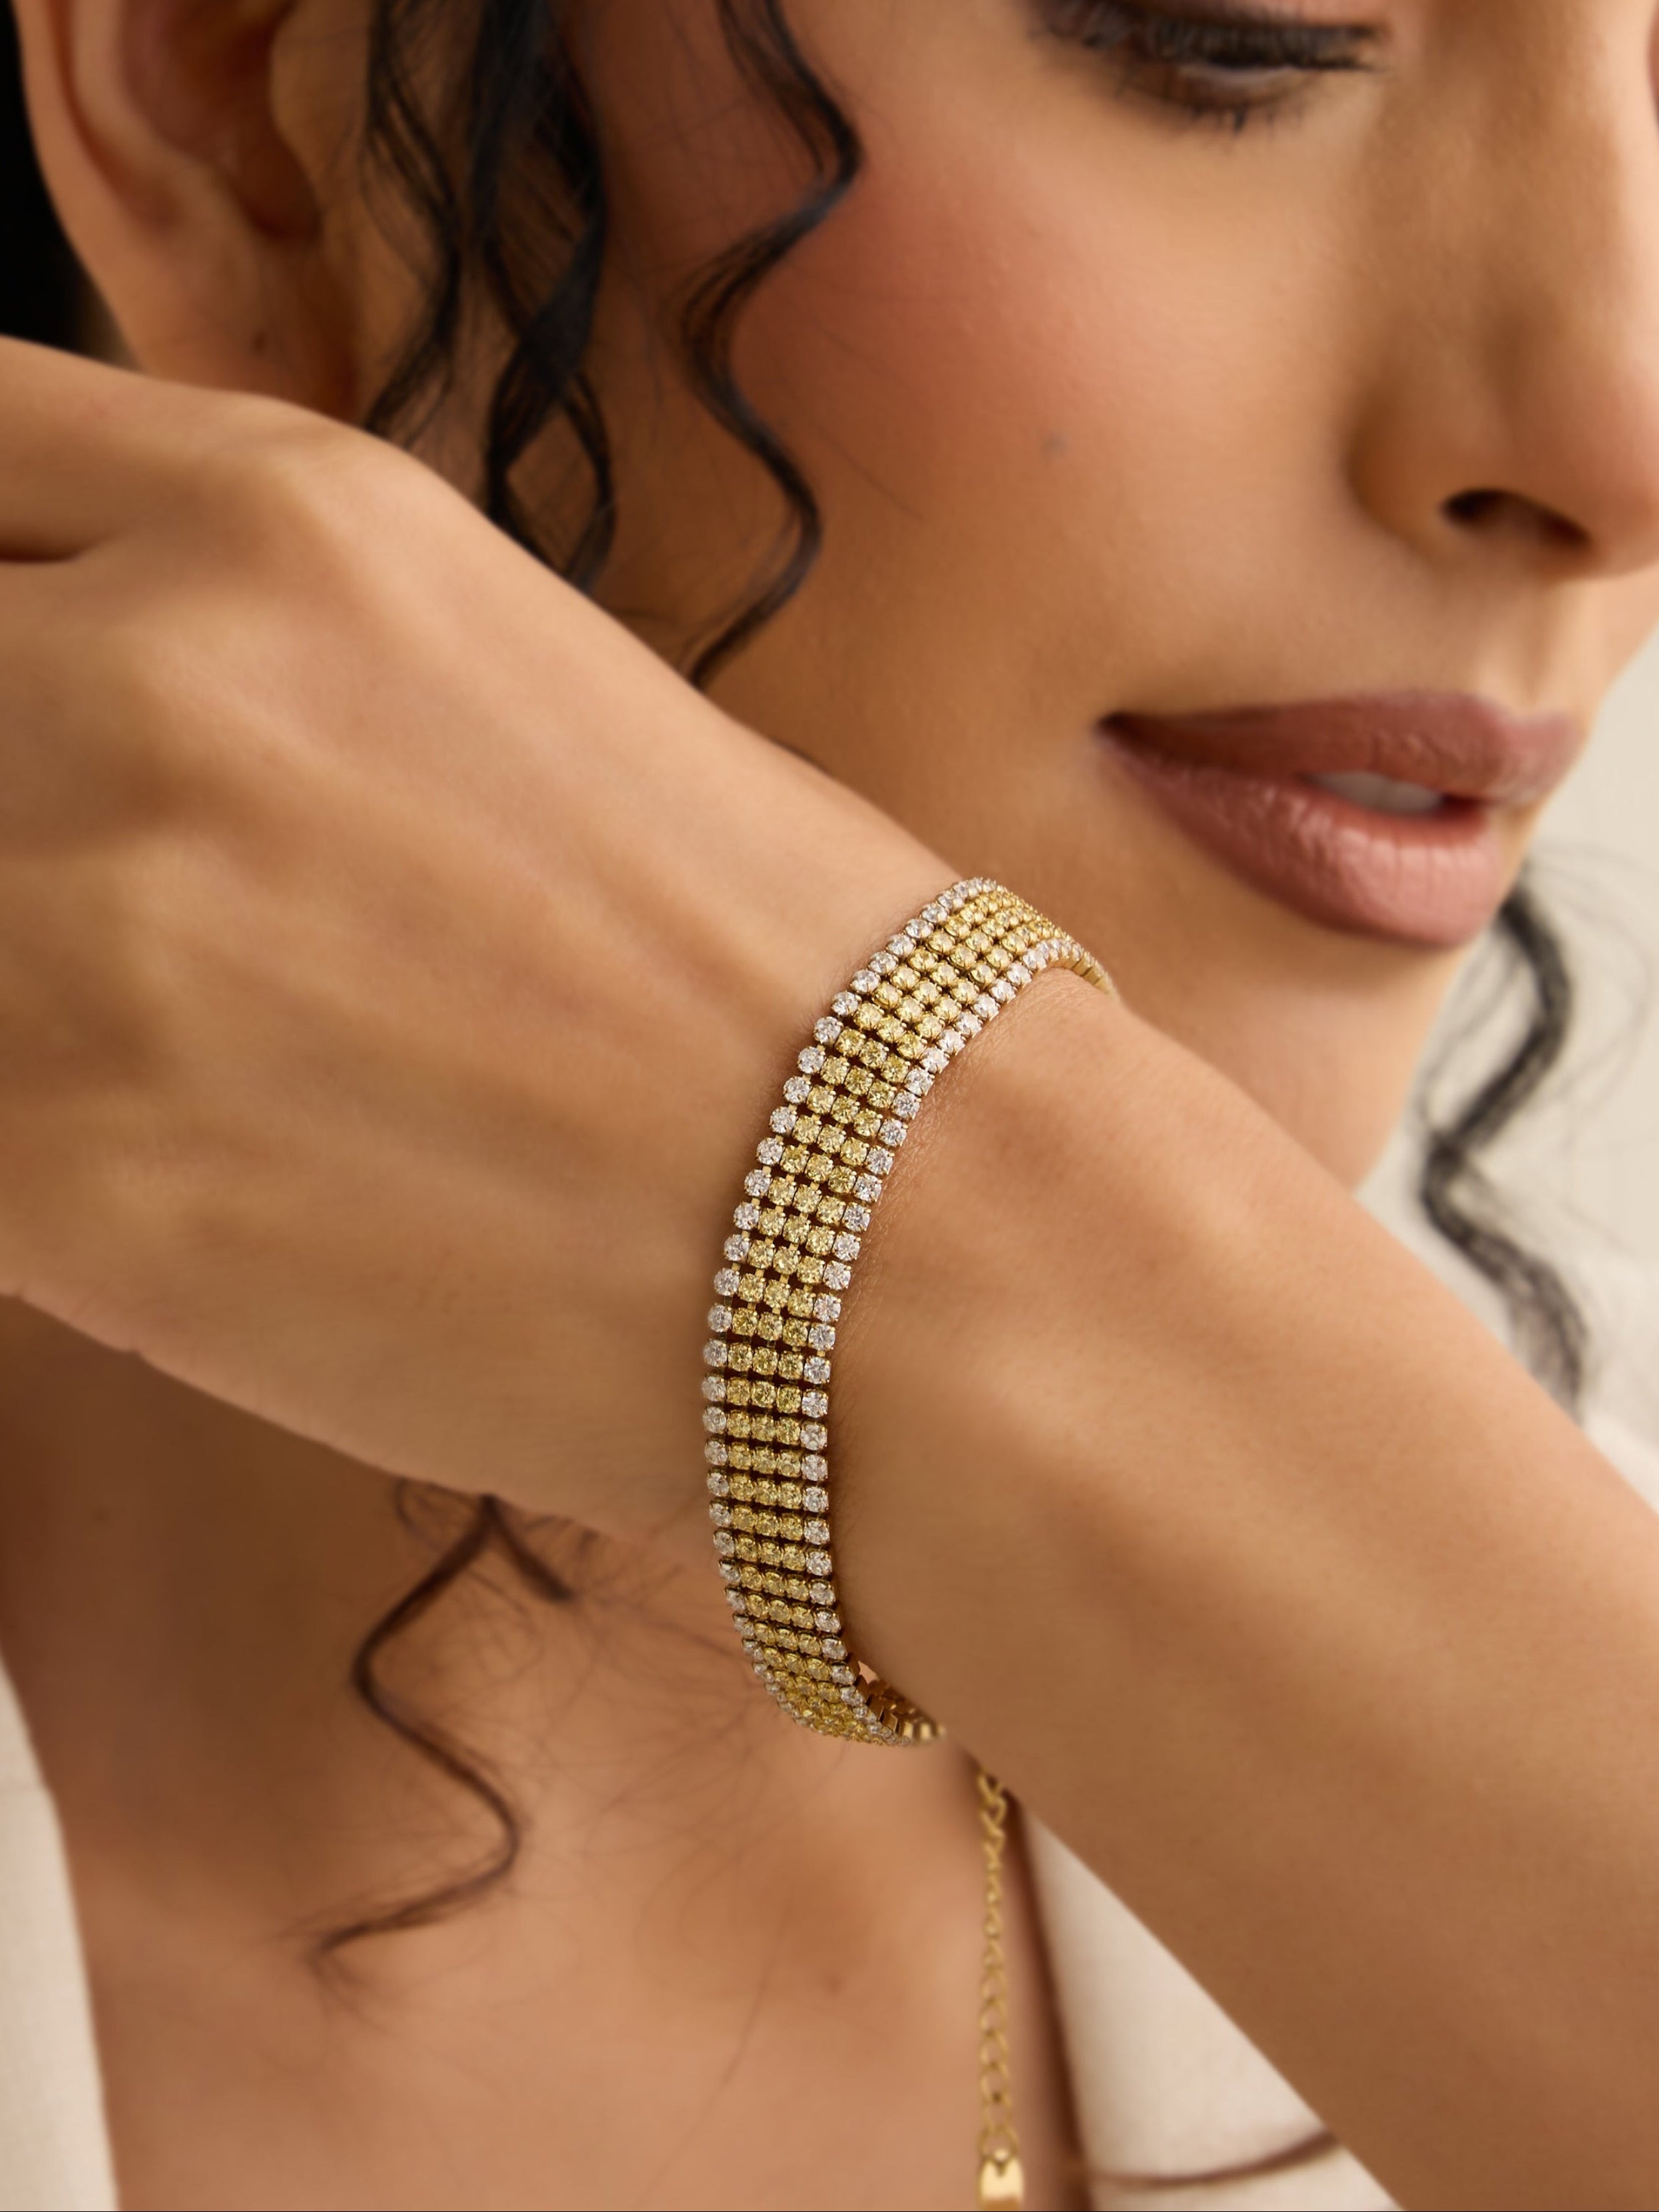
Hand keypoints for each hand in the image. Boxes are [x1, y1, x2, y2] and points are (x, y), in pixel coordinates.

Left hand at [0, 340, 944, 1544]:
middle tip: (87, 928)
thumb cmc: (772, 984)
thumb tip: (65, 713)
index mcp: (291, 519)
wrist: (910, 1230)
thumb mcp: (508, 695)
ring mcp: (83, 918)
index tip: (18, 699)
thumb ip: (250, 659)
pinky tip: (163, 1196)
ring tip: (160, 1072)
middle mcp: (157, 674)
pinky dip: (16, 1154)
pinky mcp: (54, 1173)